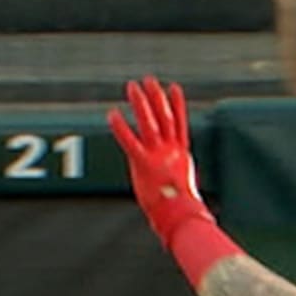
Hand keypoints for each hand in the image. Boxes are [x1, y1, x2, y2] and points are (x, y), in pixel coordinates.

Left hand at [107, 77, 211, 243]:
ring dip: (141, 103)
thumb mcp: (182, 188)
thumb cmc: (181, 209)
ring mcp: (158, 155)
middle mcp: (170, 150)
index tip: (173, 88)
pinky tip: (113, 114)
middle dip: (156, 97)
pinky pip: (130, 141)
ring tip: (133, 87)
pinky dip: (121, 128)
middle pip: (164, 116)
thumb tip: (179, 184)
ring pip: (150, 122)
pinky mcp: (143, 163)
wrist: (180, 215)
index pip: (180, 122)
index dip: (177, 104)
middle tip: (149, 80)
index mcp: (181, 154)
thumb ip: (176, 178)